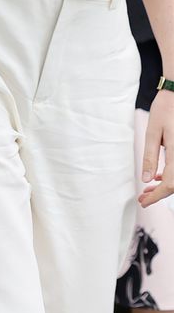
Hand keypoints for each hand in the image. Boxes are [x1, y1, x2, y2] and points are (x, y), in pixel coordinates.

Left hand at [139, 90, 173, 206]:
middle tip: (142, 199)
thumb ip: (150, 156)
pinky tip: (157, 176)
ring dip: (164, 185)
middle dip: (159, 194)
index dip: (157, 196)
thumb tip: (146, 179)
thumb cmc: (165, 110)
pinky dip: (169, 175)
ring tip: (147, 190)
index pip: (170, 184)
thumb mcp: (153, 133)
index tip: (143, 202)